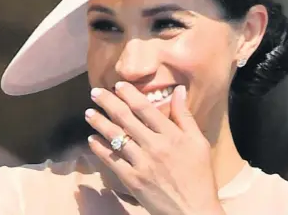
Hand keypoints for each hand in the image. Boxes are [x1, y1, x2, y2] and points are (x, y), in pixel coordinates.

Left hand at [85, 82, 225, 214]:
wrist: (193, 211)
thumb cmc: (199, 175)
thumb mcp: (199, 142)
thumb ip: (185, 115)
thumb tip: (179, 90)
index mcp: (171, 135)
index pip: (145, 108)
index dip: (129, 94)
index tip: (118, 85)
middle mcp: (154, 146)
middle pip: (126, 119)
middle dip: (108, 103)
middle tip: (95, 93)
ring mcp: (141, 163)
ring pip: (115, 137)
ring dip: (99, 123)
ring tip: (88, 113)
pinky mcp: (132, 180)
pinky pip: (112, 160)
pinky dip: (100, 149)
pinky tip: (92, 140)